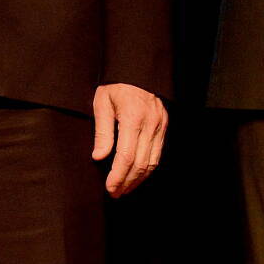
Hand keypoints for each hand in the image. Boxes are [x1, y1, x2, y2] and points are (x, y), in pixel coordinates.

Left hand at [91, 82, 166, 196]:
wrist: (137, 69)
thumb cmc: (116, 86)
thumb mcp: (102, 103)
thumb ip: (102, 131)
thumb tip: (99, 157)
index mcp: (133, 118)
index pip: (126, 156)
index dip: (118, 175)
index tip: (109, 187)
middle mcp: (150, 124)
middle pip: (140, 163)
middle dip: (127, 181)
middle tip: (115, 193)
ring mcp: (160, 126)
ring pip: (152, 161)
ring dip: (138, 179)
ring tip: (125, 188)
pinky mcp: (164, 126)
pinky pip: (157, 153)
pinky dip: (148, 168)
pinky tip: (137, 175)